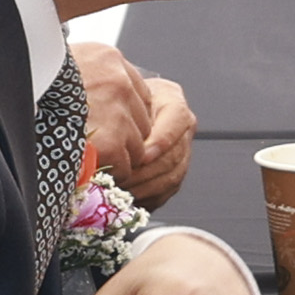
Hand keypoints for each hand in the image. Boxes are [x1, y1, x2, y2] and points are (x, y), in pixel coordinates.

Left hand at [74, 42, 196, 207]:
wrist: (125, 109)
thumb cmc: (118, 100)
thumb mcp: (118, 96)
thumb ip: (121, 109)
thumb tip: (110, 134)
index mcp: (174, 104)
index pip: (176, 122)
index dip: (160, 142)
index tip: (141, 155)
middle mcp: (184, 129)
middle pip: (173, 156)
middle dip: (145, 171)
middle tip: (121, 178)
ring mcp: (183, 152)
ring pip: (171, 176)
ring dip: (145, 187)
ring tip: (121, 190)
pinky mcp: (176, 172)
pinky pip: (167, 191)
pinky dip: (148, 198)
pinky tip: (128, 199)